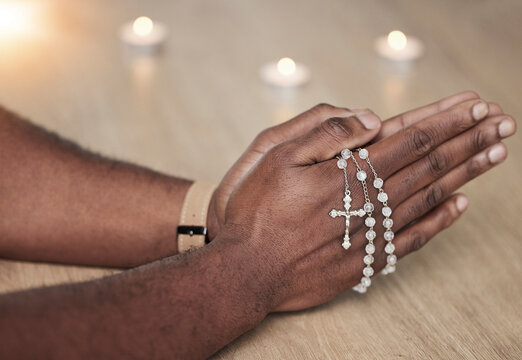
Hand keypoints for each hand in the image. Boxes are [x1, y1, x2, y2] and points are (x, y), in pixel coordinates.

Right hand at [217, 97, 515, 311]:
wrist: (247, 272)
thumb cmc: (255, 211)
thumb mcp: (275, 155)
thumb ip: (325, 132)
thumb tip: (371, 117)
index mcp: (349, 172)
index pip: (411, 138)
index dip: (447, 120)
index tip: (476, 105)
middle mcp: (369, 202)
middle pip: (430, 165)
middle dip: (469, 140)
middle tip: (502, 124)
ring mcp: (372, 234)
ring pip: (430, 197)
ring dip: (466, 173)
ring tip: (495, 154)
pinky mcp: (366, 259)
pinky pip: (415, 238)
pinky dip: (441, 220)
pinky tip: (460, 206)